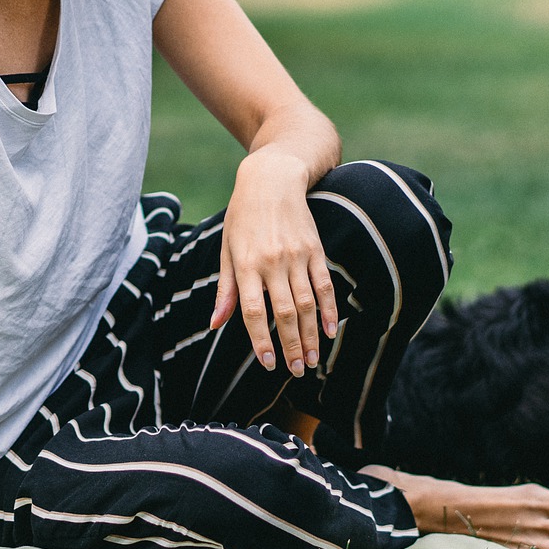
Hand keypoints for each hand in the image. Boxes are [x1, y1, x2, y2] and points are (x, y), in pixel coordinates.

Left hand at [210, 149, 337, 374]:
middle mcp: (271, 262)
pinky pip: (325, 285)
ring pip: (306, 304)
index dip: (261, 340)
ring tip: (313, 360)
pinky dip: (330, 309)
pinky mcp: (315, 249)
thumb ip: (225, 288)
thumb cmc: (242, 216)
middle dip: (291, 346)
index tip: (268, 363)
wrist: (272, 179)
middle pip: (283, 313)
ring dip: (311, 335)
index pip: (252, 311)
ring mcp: (296, 256)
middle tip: (297, 370)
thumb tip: (216, 324)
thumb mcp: (227, 248)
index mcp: (245, 264)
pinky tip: (332, 331)